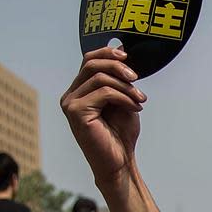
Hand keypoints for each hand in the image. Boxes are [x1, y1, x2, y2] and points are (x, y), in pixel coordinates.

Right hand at [59, 47, 143, 184]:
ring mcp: (70, 104)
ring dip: (126, 86)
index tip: (128, 57)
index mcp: (79, 91)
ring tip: (140, 99)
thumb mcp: (123, 99)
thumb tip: (121, 49)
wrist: (120, 162)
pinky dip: (124, 97)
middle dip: (118, 66)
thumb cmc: (121, 135)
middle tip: (136, 78)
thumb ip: (120, 78)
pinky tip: (136, 107)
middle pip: (91, 63)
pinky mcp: (76, 112)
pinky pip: (104, 92)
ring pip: (100, 77)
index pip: (89, 60)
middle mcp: (71, 96)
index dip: (107, 52)